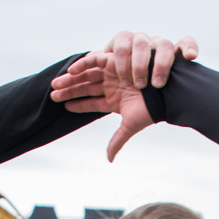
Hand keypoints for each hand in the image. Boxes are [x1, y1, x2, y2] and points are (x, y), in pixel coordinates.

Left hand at [53, 32, 196, 160]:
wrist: (166, 93)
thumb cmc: (152, 110)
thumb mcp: (130, 126)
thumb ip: (117, 141)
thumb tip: (109, 159)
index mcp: (114, 100)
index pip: (91, 102)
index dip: (76, 104)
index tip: (63, 105)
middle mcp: (112, 86)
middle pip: (86, 87)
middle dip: (69, 90)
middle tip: (52, 94)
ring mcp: (113, 73)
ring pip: (87, 74)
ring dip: (71, 79)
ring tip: (55, 84)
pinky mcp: (115, 60)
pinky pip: (95, 59)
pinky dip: (83, 64)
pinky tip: (70, 71)